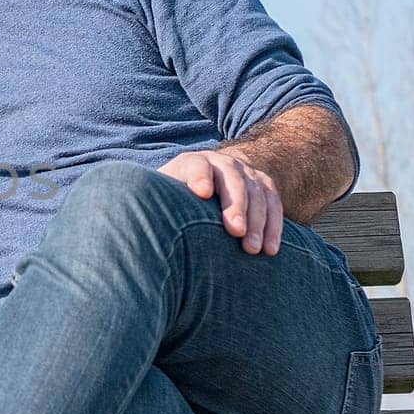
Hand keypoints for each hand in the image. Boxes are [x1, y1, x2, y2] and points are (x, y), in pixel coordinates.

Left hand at [157, 149, 282, 254]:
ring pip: (256, 192)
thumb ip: (154, 209)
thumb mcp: (162, 200)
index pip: (196, 166)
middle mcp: (221, 163)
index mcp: (191, 164)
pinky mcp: (263, 184)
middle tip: (235, 232)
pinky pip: (273, 203)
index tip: (202, 193)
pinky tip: (271, 248)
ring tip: (252, 249)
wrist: (203, 184)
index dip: (199, 177)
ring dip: (257, 221)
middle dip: (235, 205)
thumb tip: (138, 230)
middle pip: (231, 180)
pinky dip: (274, 226)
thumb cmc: (175, 203)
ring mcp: (245, 172)